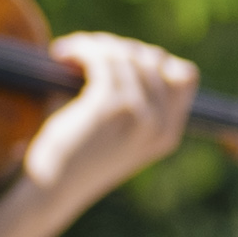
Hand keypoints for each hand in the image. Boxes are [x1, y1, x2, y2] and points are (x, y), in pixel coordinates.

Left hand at [21, 30, 199, 202]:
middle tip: (89, 53)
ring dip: (96, 46)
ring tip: (72, 52)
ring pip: (126, 56)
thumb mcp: (119, 133)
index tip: (122, 60)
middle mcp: (160, 125)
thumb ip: (136, 100)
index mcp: (168, 134)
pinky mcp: (109, 108)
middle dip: (121, 48)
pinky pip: (103, 60)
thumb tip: (128, 49)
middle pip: (155, 59)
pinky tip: (63, 55)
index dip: (154, 60)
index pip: (185, 76)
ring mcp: (138, 116)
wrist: (52, 189)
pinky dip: (82, 50)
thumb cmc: (77, 158)